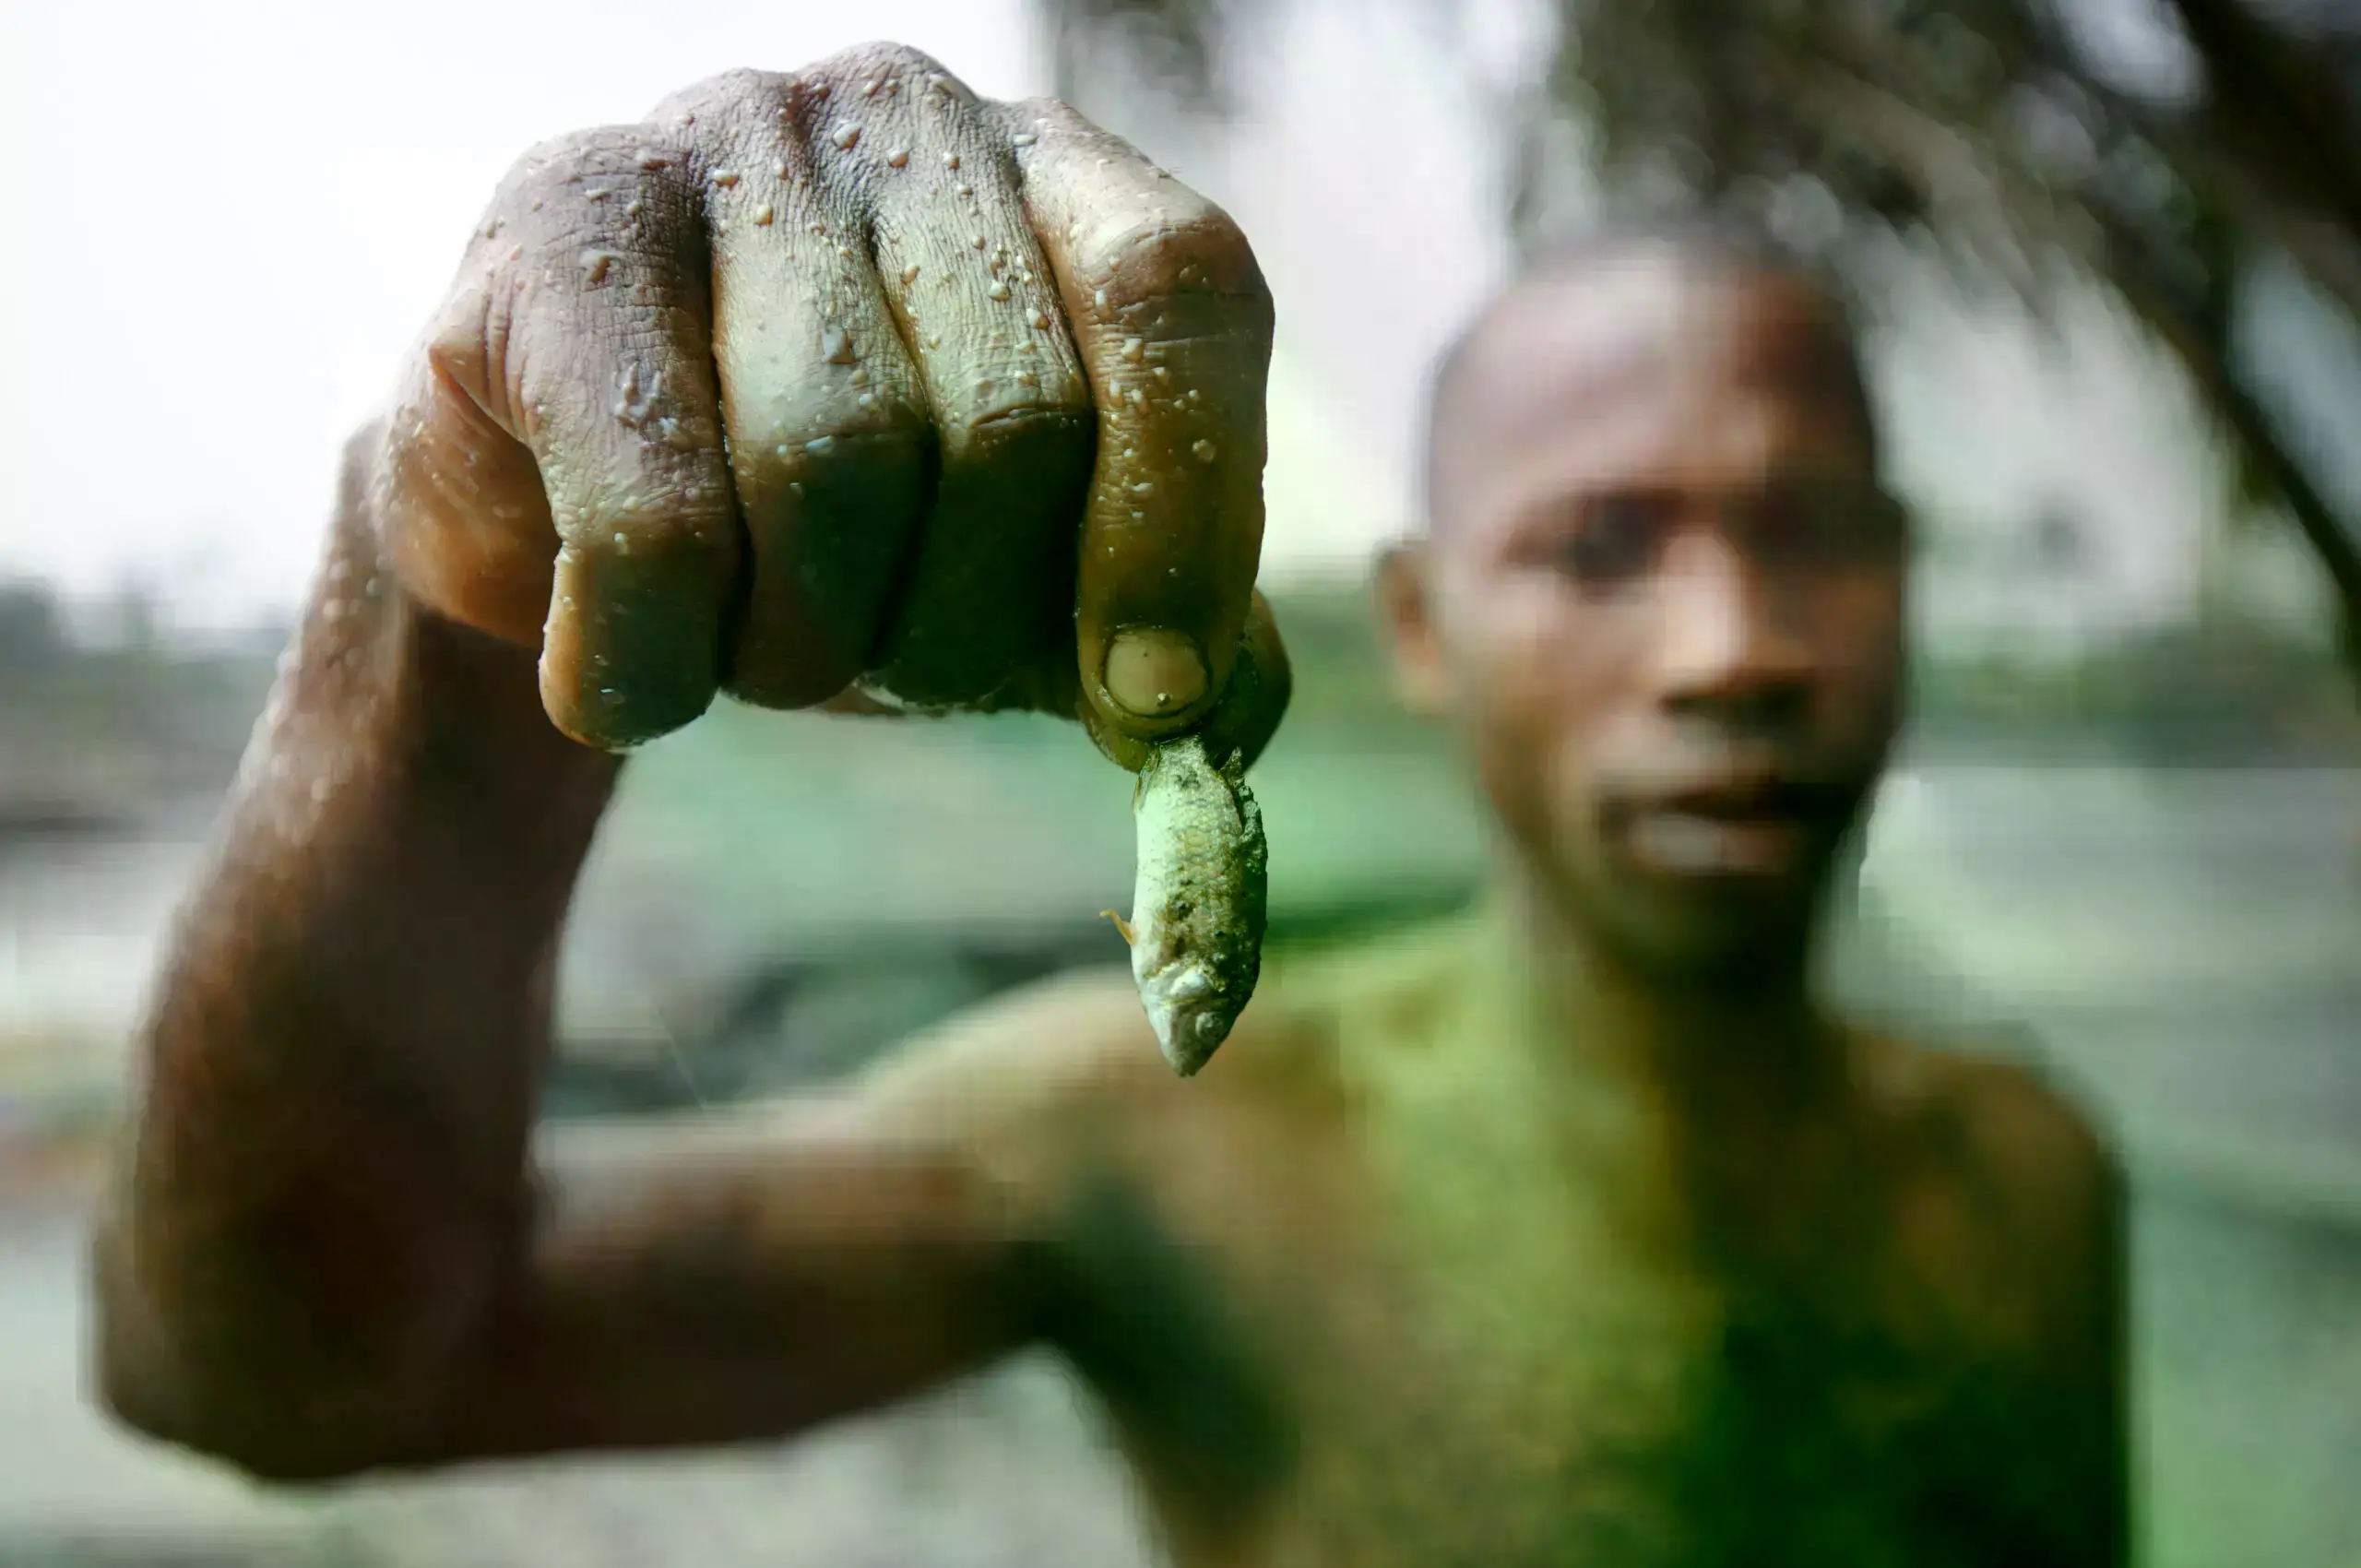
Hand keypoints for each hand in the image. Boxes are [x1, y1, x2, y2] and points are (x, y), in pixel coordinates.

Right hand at [369, 42, 1286, 767]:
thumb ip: (1155, 630)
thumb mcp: (1022, 579)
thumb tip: (1225, 715)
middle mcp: (904, 118)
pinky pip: (655, 516)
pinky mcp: (557, 221)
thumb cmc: (832, 531)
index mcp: (1060, 180)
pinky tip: (635, 674)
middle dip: (961, 625)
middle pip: (1010, 418)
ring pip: (834, 466)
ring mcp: (722, 142)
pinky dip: (657, 661)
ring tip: (756, 653)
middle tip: (898, 677)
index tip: (1149, 696)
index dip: (1183, 515)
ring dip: (803, 649)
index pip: (1181, 292)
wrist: (554, 505)